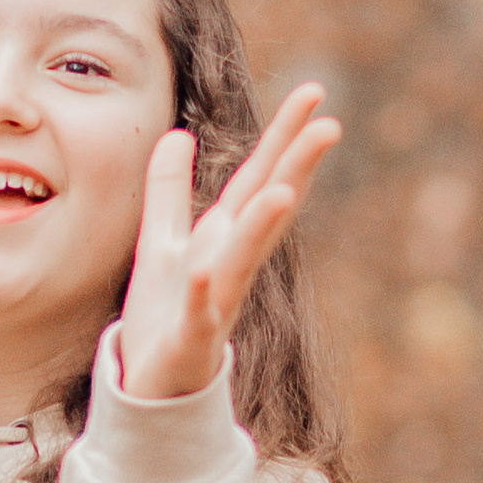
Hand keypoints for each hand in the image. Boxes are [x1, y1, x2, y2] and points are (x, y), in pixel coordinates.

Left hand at [115, 84, 340, 404]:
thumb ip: (169, 191)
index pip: (258, 179)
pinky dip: (205, 297)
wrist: (151, 389)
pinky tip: (206, 275)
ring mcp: (216, 304)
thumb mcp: (161, 242)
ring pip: (242, 261)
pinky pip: (200, 317)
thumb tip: (178, 134)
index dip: (284, 137)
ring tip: (283, 192)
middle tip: (331, 126)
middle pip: (265, 210)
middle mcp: (229, 265)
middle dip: (296, 168)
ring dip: (262, 228)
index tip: (315, 93)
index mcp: (222, 238)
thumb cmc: (164, 316)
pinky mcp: (191, 342)